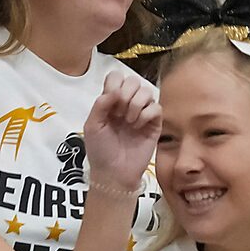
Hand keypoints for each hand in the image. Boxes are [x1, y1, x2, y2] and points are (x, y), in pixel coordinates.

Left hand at [80, 72, 161, 193]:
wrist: (114, 173)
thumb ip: (101, 104)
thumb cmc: (101, 151)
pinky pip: (157, 107)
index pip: (116, 77)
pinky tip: (138, 126)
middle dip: (126, 94)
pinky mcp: (154, 125)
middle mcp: (127, 104)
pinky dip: (146, 114)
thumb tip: (115, 89)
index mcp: (111, 102)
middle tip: (119, 113)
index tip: (110, 101)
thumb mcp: (93, 125)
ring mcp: (141, 114)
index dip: (115, 84)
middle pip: (133, 80)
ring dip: (136, 104)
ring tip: (129, 121)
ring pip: (147, 91)